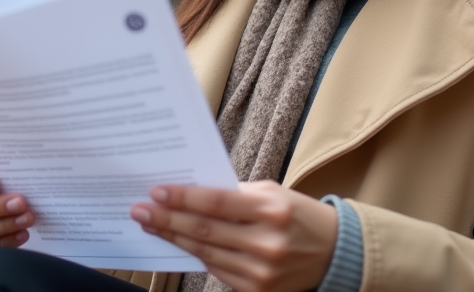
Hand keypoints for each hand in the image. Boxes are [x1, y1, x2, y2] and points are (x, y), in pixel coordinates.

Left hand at [129, 180, 337, 291]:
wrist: (333, 253)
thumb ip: (235, 194)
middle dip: (168, 219)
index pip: (217, 203)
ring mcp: (261, 270)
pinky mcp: (257, 290)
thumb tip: (191, 192)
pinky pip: (217, 270)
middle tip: (140, 209)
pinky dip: (195, 255)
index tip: (157, 191)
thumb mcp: (272, 193)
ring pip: (205, 252)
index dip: (184, 198)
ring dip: (174, 238)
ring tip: (150, 225)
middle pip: (205, 230)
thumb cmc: (297, 214)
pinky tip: (177, 243)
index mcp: (271, 210)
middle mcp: (266, 242)